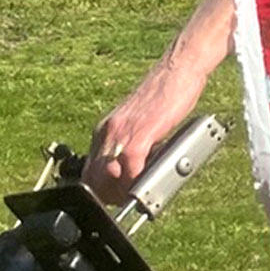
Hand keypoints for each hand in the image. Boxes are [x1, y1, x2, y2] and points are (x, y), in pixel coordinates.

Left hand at [82, 0, 235, 206]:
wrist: (178, 68)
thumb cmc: (168, 94)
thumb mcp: (143, 123)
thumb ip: (136, 144)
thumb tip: (139, 170)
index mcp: (106, 129)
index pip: (91, 170)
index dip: (100, 190)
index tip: (115, 200)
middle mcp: (108, 130)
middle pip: (95, 177)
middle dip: (108, 196)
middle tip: (128, 202)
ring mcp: (122, 131)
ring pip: (107, 175)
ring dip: (121, 192)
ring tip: (136, 197)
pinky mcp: (140, 131)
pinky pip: (129, 165)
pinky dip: (135, 180)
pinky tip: (144, 184)